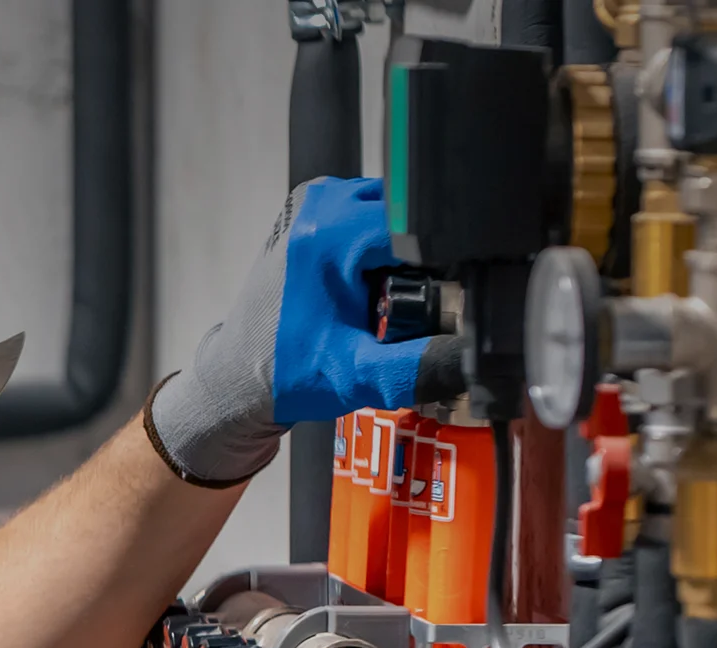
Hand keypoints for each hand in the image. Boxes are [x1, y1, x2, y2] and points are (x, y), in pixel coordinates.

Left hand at [145, 176, 463, 485]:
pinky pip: (373, 214)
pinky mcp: (314, 210)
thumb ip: (422, 366)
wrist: (238, 378)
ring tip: (396, 296)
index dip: (449, 259)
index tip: (450, 294)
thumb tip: (478, 356)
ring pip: (396, 211)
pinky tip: (378, 283)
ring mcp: (317, 201)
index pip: (422, 223)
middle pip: (412, 212)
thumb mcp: (361, 376)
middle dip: (428, 254)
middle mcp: (323, 202)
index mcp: (332, 231)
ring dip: (408, 248)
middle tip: (417, 302)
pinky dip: (385, 244)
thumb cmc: (286, 374)